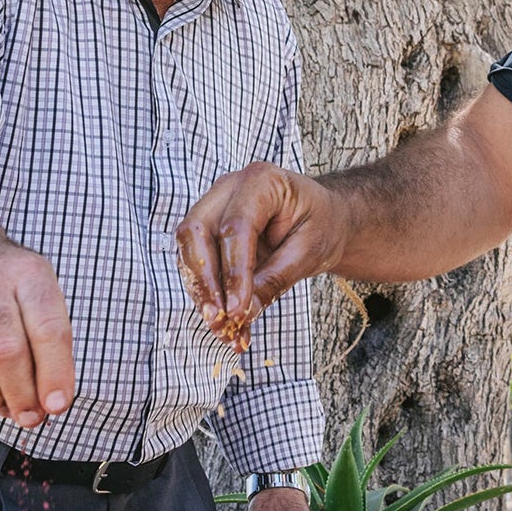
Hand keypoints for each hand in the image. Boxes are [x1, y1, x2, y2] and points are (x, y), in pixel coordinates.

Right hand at [0, 237, 75, 429]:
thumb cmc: (9, 283)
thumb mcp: (41, 292)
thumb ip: (52, 341)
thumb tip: (53, 401)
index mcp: (27, 273)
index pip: (47, 330)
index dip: (55, 374)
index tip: (58, 405)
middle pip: (7, 353)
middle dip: (23, 395)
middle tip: (33, 417)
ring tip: (11, 410)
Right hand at [176, 162, 347, 335]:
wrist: (322, 218)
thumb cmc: (321, 225)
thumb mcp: (310, 252)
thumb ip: (275, 279)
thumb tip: (243, 314)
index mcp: (261, 180)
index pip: (236, 227)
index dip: (234, 272)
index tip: (237, 311)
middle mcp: (229, 188)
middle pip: (196, 232)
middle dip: (204, 282)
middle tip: (219, 321)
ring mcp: (214, 206)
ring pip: (189, 250)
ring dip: (202, 294)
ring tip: (223, 330)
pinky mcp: (208, 230)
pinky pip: (197, 263)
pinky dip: (208, 295)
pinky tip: (225, 324)